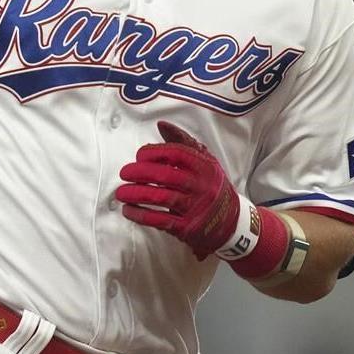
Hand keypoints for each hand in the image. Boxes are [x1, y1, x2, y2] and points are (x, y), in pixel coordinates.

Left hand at [116, 121, 239, 258]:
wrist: (233, 223)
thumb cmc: (212, 186)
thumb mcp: (205, 161)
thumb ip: (183, 142)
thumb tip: (161, 125)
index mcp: (205, 167)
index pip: (177, 153)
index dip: (155, 152)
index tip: (139, 155)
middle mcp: (201, 186)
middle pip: (166, 175)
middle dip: (140, 173)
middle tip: (124, 172)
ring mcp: (195, 208)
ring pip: (161, 198)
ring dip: (136, 194)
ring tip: (121, 192)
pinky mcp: (188, 228)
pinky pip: (160, 220)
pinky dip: (141, 215)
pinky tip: (129, 211)